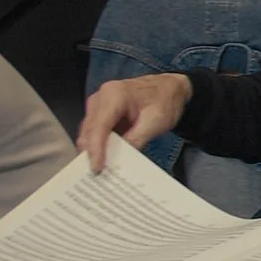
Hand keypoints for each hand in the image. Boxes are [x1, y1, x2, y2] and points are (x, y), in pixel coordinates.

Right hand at [78, 73, 193, 171]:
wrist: (171, 87)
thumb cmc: (165, 100)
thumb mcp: (156, 121)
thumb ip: (137, 139)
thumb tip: (119, 159)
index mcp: (114, 95)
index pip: (99, 126)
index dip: (96, 149)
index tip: (96, 168)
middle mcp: (101, 98)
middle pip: (89, 130)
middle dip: (91, 152)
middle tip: (96, 174)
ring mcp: (99, 105)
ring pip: (89, 132)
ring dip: (93, 150)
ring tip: (99, 170)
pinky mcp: (101, 112)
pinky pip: (95, 131)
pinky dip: (98, 145)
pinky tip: (104, 159)